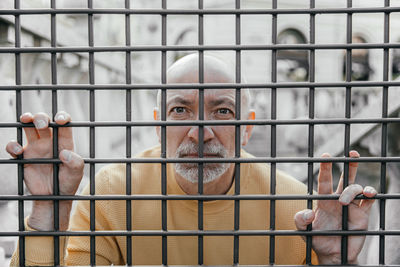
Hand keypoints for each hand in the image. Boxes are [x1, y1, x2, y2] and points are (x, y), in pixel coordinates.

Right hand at [6, 111, 83, 230]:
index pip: (64, 124)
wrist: (53, 197)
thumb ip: (75, 163)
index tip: (60, 120)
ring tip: (26, 121)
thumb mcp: (76, 174)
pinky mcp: (24, 157)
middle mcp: (50, 141)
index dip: (62, 117)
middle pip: (44, 121)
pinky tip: (18, 151)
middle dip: (41, 117)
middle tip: (42, 124)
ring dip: (26, 120)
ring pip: (28, 127)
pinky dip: (12, 145)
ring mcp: (36, 147)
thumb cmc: (68, 183)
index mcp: (64, 142)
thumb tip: (65, 154)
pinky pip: (14, 146)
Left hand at [294, 151, 376, 263]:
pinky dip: (371, 194)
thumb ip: (301, 221)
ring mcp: (352, 205)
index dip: (325, 168)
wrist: (333, 255)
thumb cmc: (317, 240)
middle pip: (345, 177)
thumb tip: (308, 212)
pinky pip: (370, 200)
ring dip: (352, 189)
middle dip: (349, 164)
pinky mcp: (363, 214)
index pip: (324, 181)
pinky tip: (369, 194)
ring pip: (357, 187)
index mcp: (323, 200)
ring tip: (344, 201)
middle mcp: (338, 199)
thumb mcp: (304, 231)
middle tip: (352, 152)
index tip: (325, 156)